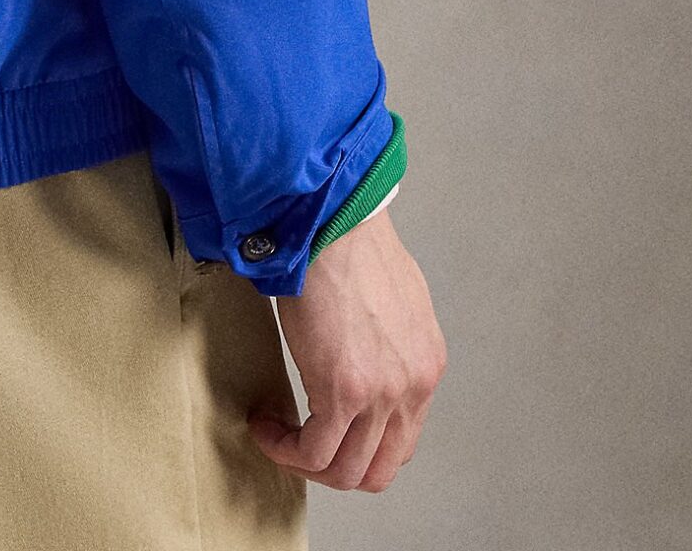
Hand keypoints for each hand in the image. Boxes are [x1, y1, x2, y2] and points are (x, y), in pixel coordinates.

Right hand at [246, 209, 446, 492]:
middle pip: (379, 468)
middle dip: (334, 467)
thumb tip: (361, 351)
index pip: (401, 441)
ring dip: (305, 463)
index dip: (359, 446)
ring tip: (276, 435)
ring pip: (346, 471)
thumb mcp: (392, 297)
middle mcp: (412, 387)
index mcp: (425, 365)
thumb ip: (387, 338)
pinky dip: (286, 450)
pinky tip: (266, 426)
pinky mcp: (342, 392)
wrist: (331, 219)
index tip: (325, 430)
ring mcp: (381, 394)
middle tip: (299, 445)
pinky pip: (314, 452)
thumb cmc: (350, 240)